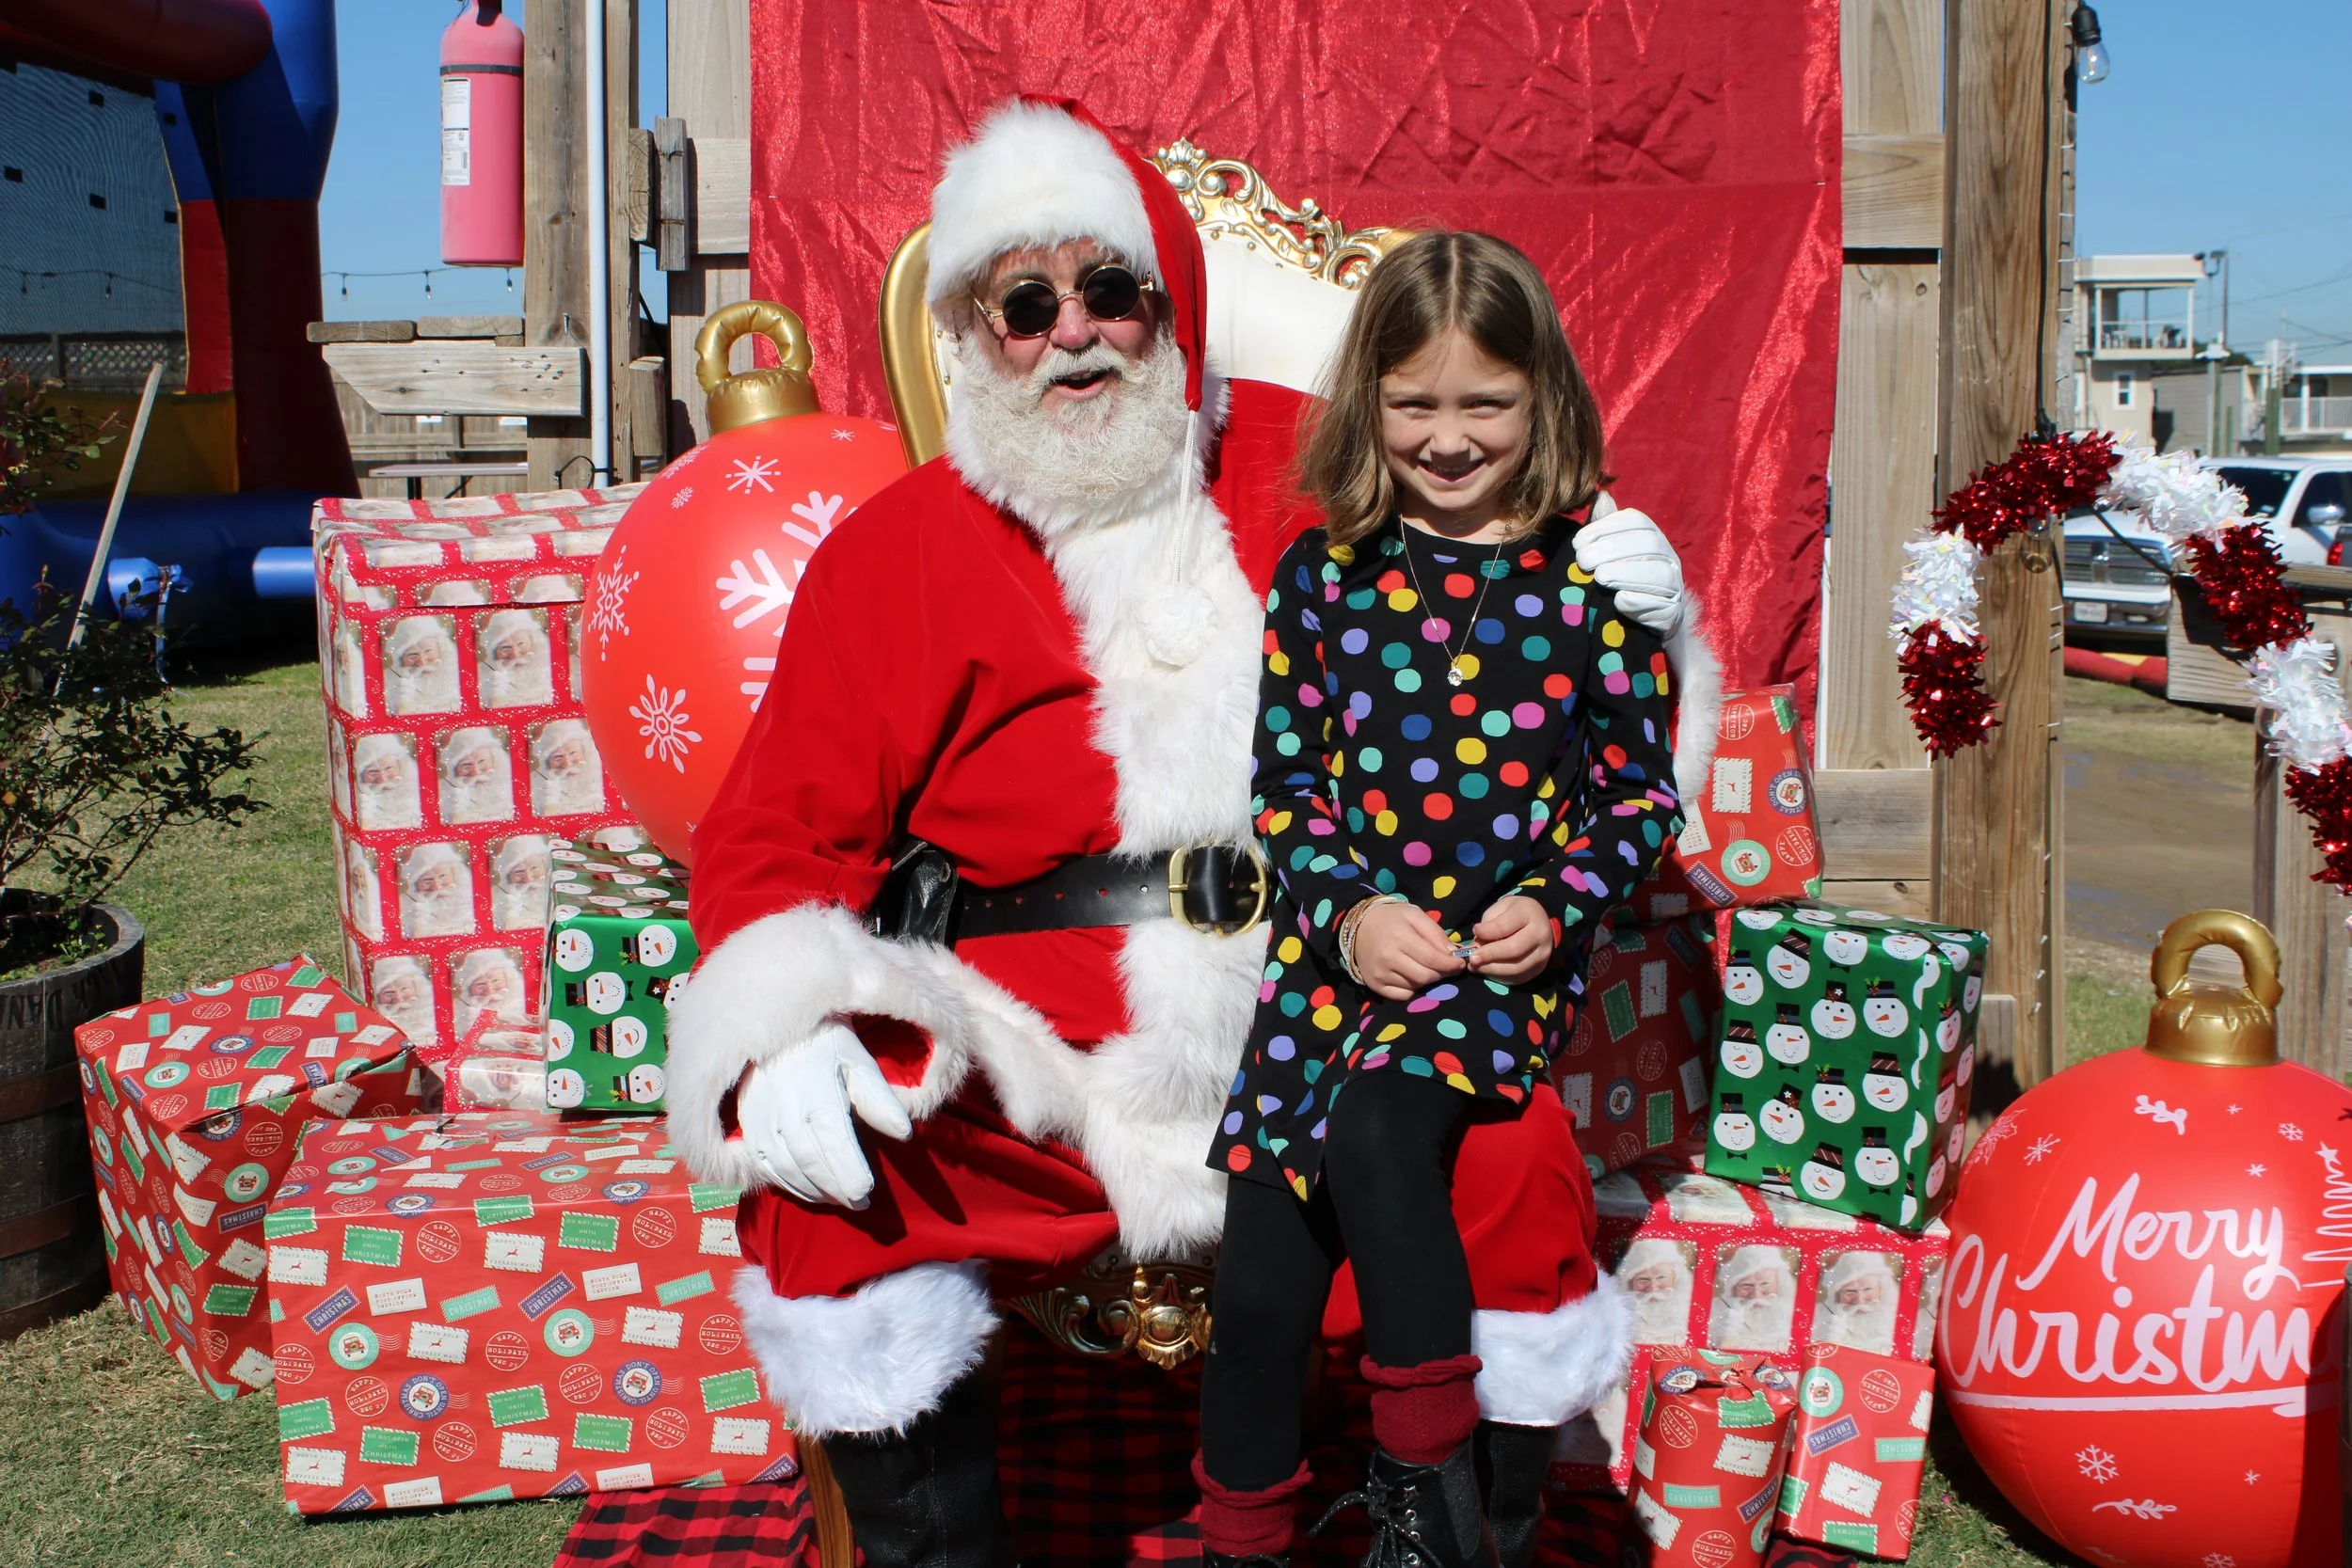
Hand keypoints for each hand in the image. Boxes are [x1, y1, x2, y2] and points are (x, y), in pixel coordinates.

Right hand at [733, 1022, 913, 1207]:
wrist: (771, 1026)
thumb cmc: (824, 1044)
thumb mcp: (858, 1062)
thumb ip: (879, 1100)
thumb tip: (903, 1134)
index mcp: (817, 1096)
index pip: (834, 1146)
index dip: (849, 1175)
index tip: (866, 1194)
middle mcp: (785, 1114)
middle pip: (812, 1165)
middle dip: (837, 1190)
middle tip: (861, 1204)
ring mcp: (762, 1123)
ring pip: (787, 1170)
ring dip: (815, 1191)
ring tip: (840, 1200)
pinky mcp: (748, 1128)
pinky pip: (766, 1167)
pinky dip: (789, 1184)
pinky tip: (810, 1190)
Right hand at [1350, 898, 1465, 1001]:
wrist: (1358, 925)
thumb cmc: (1391, 919)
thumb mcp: (1415, 915)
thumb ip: (1435, 933)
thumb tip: (1452, 954)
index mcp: (1400, 937)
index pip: (1433, 960)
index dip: (1451, 964)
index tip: (1460, 963)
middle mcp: (1389, 958)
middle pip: (1426, 976)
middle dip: (1441, 973)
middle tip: (1444, 967)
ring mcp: (1380, 974)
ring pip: (1416, 986)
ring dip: (1426, 980)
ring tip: (1426, 967)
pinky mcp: (1375, 985)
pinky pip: (1402, 995)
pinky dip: (1411, 989)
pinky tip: (1410, 976)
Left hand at [1468, 896, 1555, 982]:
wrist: (1537, 921)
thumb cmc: (1513, 913)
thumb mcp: (1499, 909)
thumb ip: (1487, 926)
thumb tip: (1475, 948)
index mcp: (1529, 913)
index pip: (1505, 926)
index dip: (1487, 932)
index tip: (1475, 932)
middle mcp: (1540, 934)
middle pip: (1513, 950)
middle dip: (1489, 956)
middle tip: (1472, 958)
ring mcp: (1542, 954)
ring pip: (1515, 968)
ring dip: (1491, 970)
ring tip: (1476, 966)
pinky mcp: (1539, 969)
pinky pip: (1517, 978)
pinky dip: (1499, 977)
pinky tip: (1488, 970)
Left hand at [1576, 495, 1684, 635]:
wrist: (1641, 622)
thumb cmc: (1621, 579)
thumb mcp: (1611, 552)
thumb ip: (1605, 527)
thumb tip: (1601, 495)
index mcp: (1652, 536)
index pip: (1636, 520)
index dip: (1606, 527)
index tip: (1578, 542)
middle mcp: (1668, 556)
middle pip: (1648, 544)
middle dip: (1612, 550)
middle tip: (1582, 562)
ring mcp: (1675, 584)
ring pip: (1659, 573)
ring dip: (1625, 573)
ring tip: (1599, 577)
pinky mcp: (1672, 612)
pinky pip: (1661, 604)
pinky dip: (1638, 601)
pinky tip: (1618, 601)